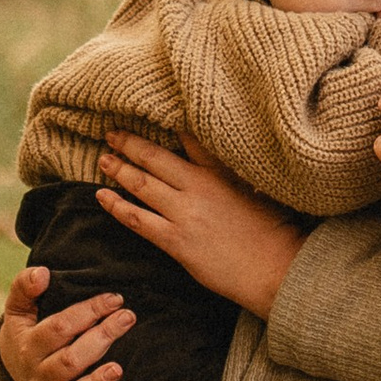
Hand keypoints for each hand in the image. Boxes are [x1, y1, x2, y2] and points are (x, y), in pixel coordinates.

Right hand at [0, 263, 131, 380]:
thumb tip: (42, 273)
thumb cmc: (27, 329)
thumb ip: (26, 287)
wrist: (12, 365)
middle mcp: (36, 374)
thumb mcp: (19, 308)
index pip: (59, 328)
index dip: (87, 312)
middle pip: (69, 360)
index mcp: (27, 345)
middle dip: (101, 338)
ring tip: (118, 369)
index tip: (115, 298)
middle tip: (128, 318)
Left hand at [96, 132, 308, 317]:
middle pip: (155, 158)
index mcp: (220, 172)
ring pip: (141, 184)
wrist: (277, 267)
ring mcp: (185, 214)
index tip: (147, 113)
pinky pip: (138, 219)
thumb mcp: (255, 189)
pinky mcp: (177, 241)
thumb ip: (229, 172)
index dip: (167, 125)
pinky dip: (117, 206)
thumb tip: (213, 160)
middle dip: (130, 143)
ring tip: (103, 159)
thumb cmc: (273, 230)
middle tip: (111, 133)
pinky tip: (103, 196)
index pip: (189, 139)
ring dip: (119, 169)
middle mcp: (199, 187)